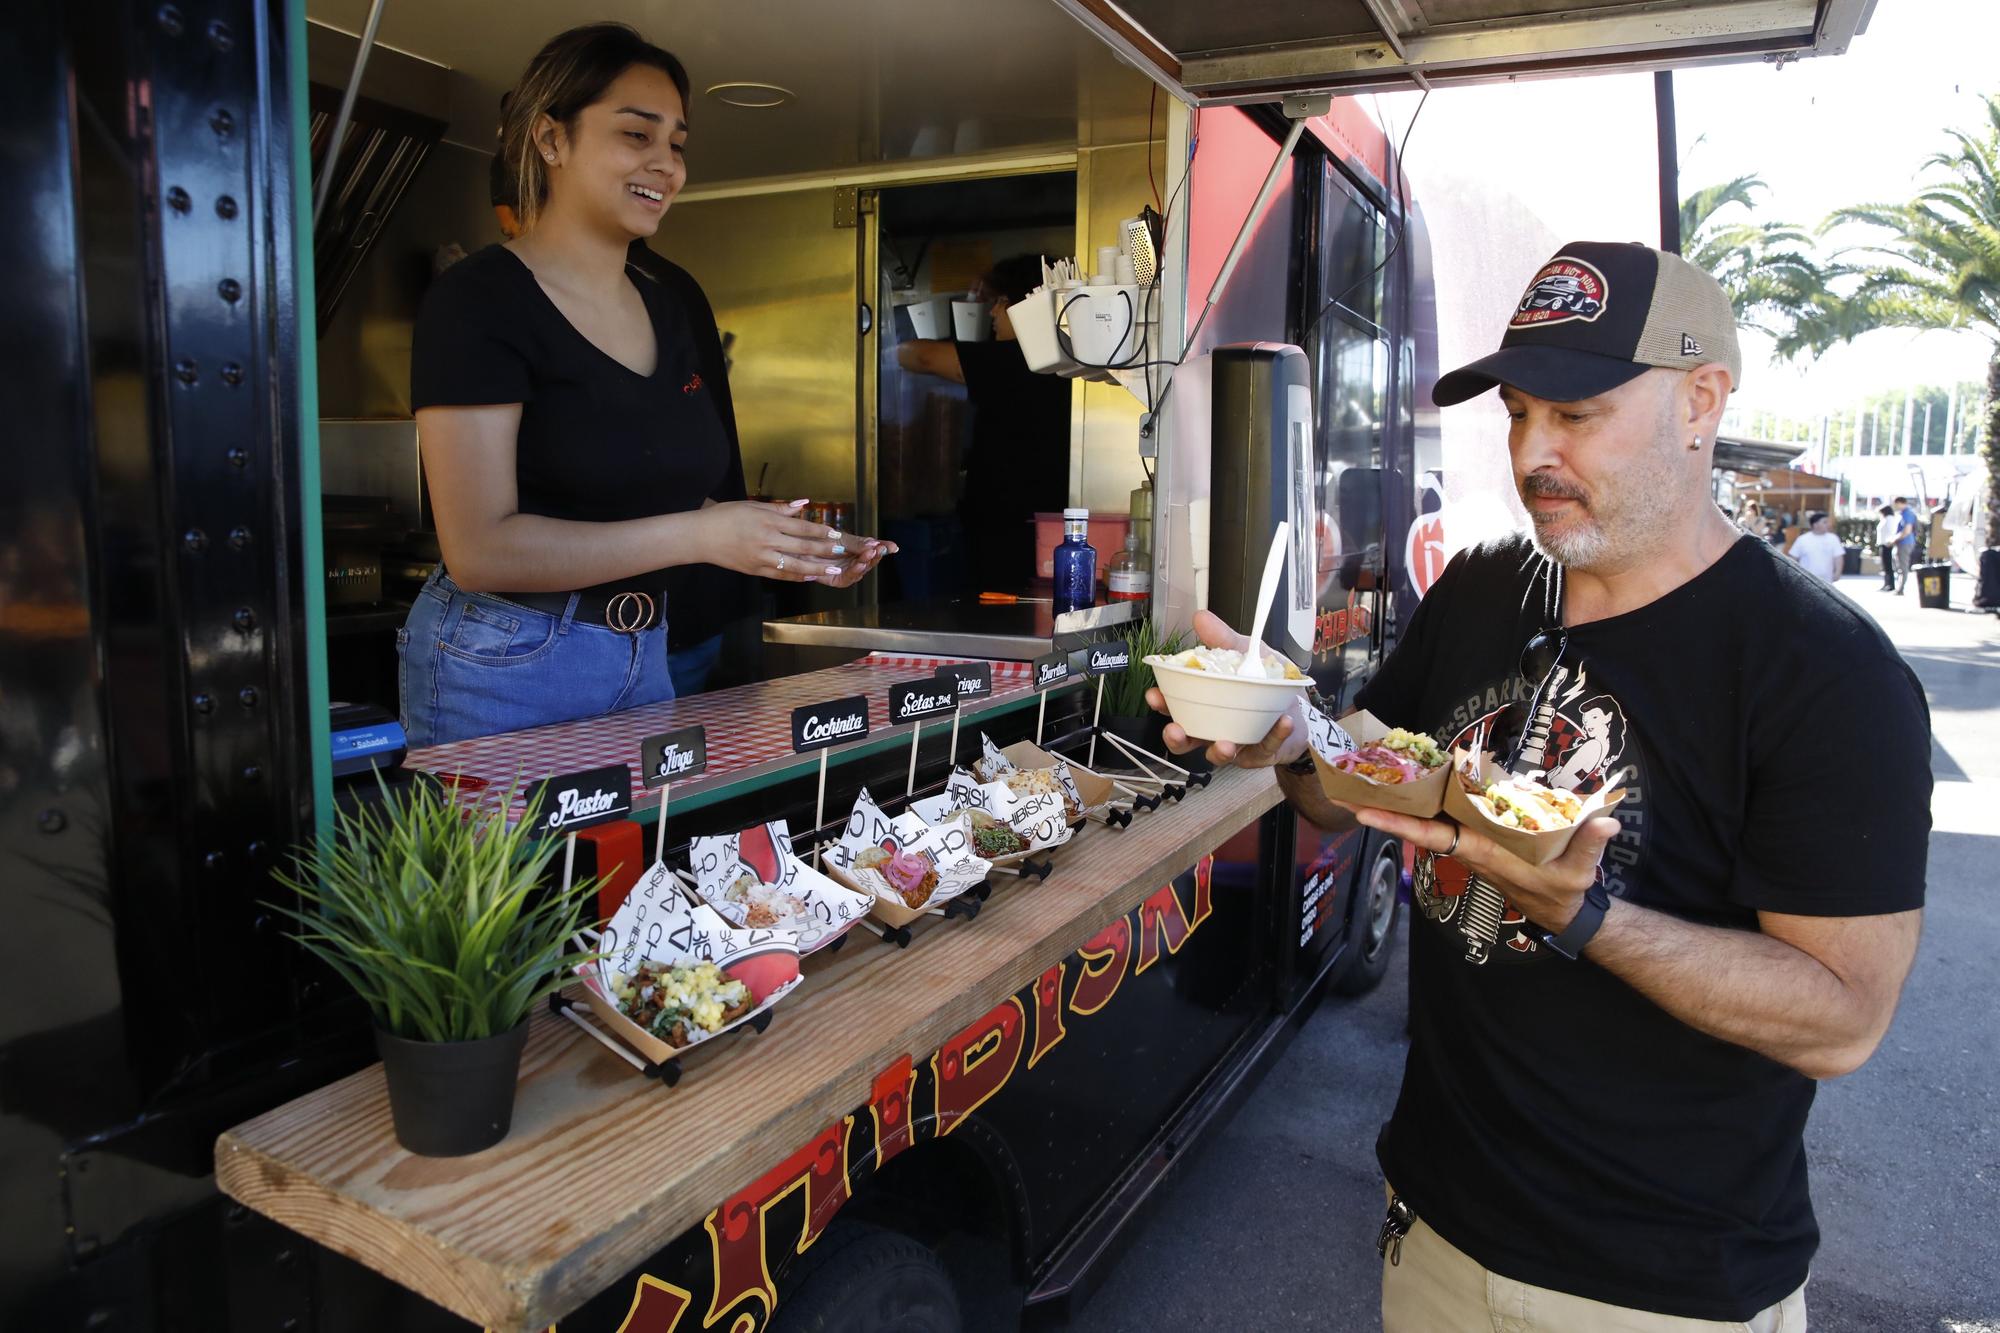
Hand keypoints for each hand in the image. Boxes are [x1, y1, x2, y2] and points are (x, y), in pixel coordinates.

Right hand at [700, 500, 890, 582]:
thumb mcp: (752, 505)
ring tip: (834, 570)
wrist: (700, 537)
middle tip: (843, 553)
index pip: (800, 528)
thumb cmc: (725, 516)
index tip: (836, 535)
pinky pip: (781, 575)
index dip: (820, 533)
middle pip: (802, 547)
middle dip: (825, 551)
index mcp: (767, 521)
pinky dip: (797, 576)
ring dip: (816, 568)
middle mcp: (767, 540)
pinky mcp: (756, 570)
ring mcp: (762, 557)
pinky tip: (810, 576)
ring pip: (795, 565)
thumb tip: (803, 504)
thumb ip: (780, 508)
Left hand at [817, 537, 896, 587]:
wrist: (798, 546)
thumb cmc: (817, 540)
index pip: (874, 549)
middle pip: (870, 561)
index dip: (884, 548)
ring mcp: (846, 571)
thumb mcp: (840, 538)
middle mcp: (853, 560)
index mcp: (856, 549)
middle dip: (876, 555)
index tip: (893, 546)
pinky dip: (855, 572)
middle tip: (880, 549)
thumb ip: (859, 543)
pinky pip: (848, 578)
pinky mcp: (836, 580)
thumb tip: (878, 544)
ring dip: (867, 562)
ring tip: (870, 555)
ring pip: (861, 570)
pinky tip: (859, 564)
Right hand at [1142, 610, 1310, 769]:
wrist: (1300, 704)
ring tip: (1226, 743)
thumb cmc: (1266, 681)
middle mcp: (1214, 726)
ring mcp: (1235, 743)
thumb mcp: (1246, 653)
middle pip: (1186, 739)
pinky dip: (1274, 735)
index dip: (1161, 704)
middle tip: (1177, 731)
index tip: (1154, 695)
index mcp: (1205, 702)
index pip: (1175, 706)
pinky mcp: (1261, 753)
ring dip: (1219, 750)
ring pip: (1217, 754)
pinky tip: (1282, 722)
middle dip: (1177, 738)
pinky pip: (1265, 748)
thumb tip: (1201, 618)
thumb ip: (1224, 639)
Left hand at [1337, 801, 1622, 934]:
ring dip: (1398, 801)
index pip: (1434, 836)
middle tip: (1345, 785)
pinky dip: (1426, 799)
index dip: (1399, 825)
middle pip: (1418, 823)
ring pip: (1428, 817)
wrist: (1561, 909)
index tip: (1365, 813)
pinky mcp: (1478, 835)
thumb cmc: (1566, 890)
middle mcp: (1468, 845)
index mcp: (1484, 853)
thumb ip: (1590, 845)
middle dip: (1383, 806)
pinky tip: (1411, 778)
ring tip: (1365, 775)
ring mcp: (1471, 840)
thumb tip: (1606, 821)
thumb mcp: (1580, 872)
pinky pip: (1445, 815)